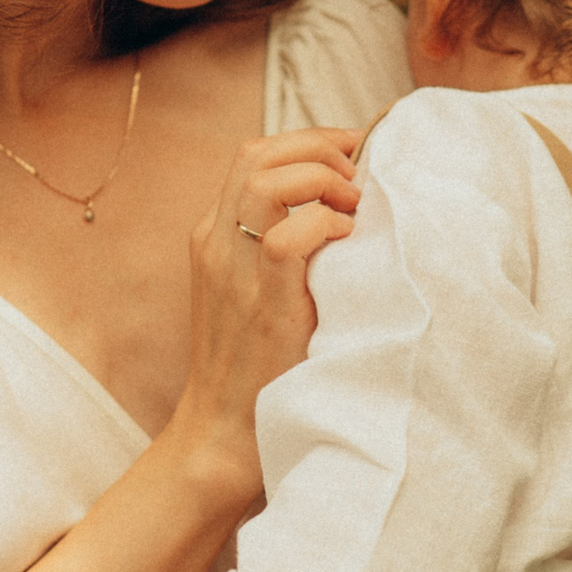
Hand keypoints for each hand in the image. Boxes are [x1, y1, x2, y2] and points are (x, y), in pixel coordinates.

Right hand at [177, 127, 362, 451]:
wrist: (224, 429)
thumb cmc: (254, 365)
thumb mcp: (255, 291)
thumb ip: (279, 247)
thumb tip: (339, 209)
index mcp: (213, 236)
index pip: (252, 157)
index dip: (307, 142)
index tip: (351, 154)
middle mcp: (215, 242)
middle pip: (256, 154)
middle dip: (317, 147)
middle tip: (358, 173)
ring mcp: (232, 269)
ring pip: (265, 179)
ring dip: (321, 178)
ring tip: (352, 204)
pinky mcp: (260, 301)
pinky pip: (287, 236)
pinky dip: (324, 224)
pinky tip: (347, 241)